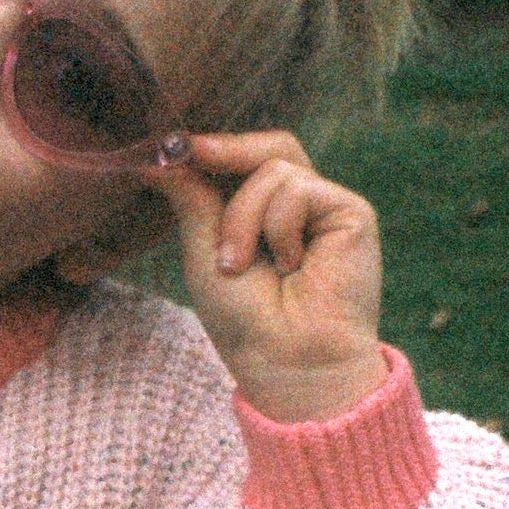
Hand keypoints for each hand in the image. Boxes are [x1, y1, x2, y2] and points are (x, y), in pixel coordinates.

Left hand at [148, 133, 388, 418]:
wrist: (287, 361)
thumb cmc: (245, 320)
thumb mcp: (204, 249)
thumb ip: (192, 194)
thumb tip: (157, 152)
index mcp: (267, 215)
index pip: (246, 161)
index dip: (214, 148)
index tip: (172, 146)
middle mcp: (301, 207)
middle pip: (270, 147)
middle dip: (227, 150)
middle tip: (191, 151)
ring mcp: (328, 208)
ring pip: (274, 168)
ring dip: (243, 216)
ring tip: (240, 264)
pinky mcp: (352, 213)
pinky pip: (298, 188)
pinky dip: (277, 226)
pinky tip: (290, 266)